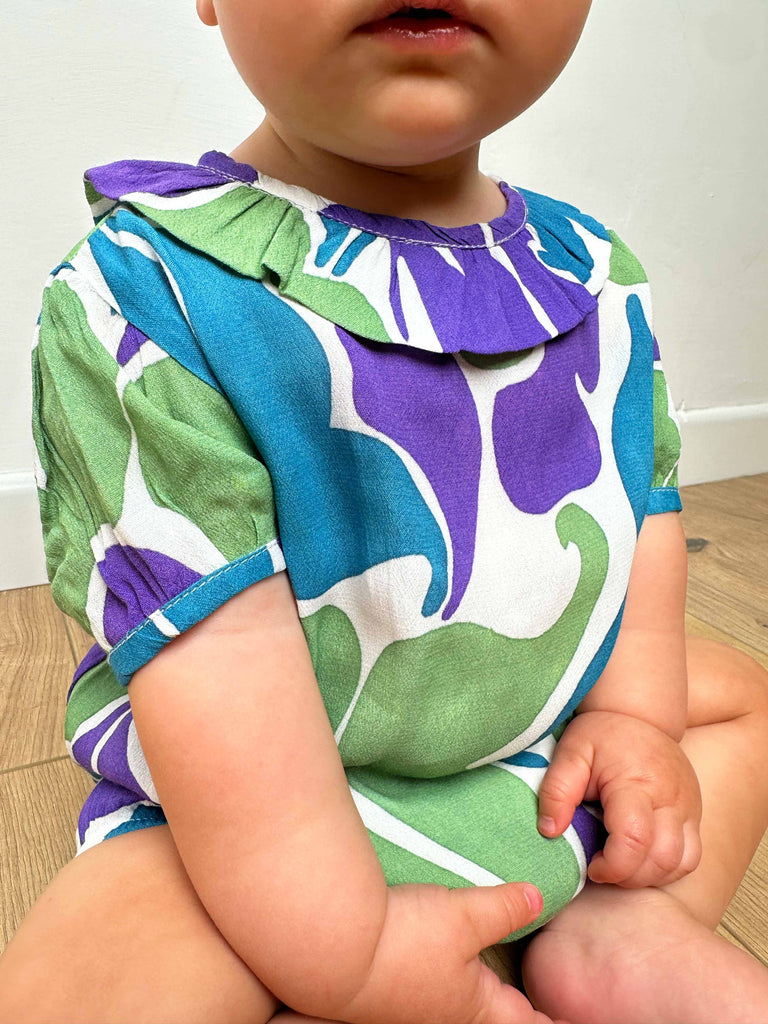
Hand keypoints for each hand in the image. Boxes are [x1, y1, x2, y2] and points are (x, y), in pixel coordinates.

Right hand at [336, 881, 562, 1023]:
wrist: (333, 946)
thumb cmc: (405, 940)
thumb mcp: (466, 915)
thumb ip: (505, 907)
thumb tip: (538, 899)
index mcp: (476, 1007)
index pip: (527, 1022)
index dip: (551, 1022)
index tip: (568, 1022)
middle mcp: (446, 1013)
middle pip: (492, 1015)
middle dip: (513, 1008)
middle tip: (533, 1005)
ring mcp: (412, 1003)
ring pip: (457, 1000)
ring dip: (475, 988)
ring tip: (486, 975)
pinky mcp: (385, 986)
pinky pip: (425, 985)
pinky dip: (441, 973)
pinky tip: (434, 956)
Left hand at [537, 711, 701, 887]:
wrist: (639, 715)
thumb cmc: (602, 735)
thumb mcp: (571, 752)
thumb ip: (557, 790)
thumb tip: (550, 830)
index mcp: (637, 783)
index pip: (634, 839)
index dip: (612, 866)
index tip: (591, 865)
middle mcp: (671, 798)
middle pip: (662, 859)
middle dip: (629, 877)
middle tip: (603, 866)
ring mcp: (689, 807)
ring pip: (682, 863)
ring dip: (649, 876)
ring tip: (620, 862)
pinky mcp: (694, 814)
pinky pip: (690, 856)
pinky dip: (666, 867)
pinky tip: (640, 858)